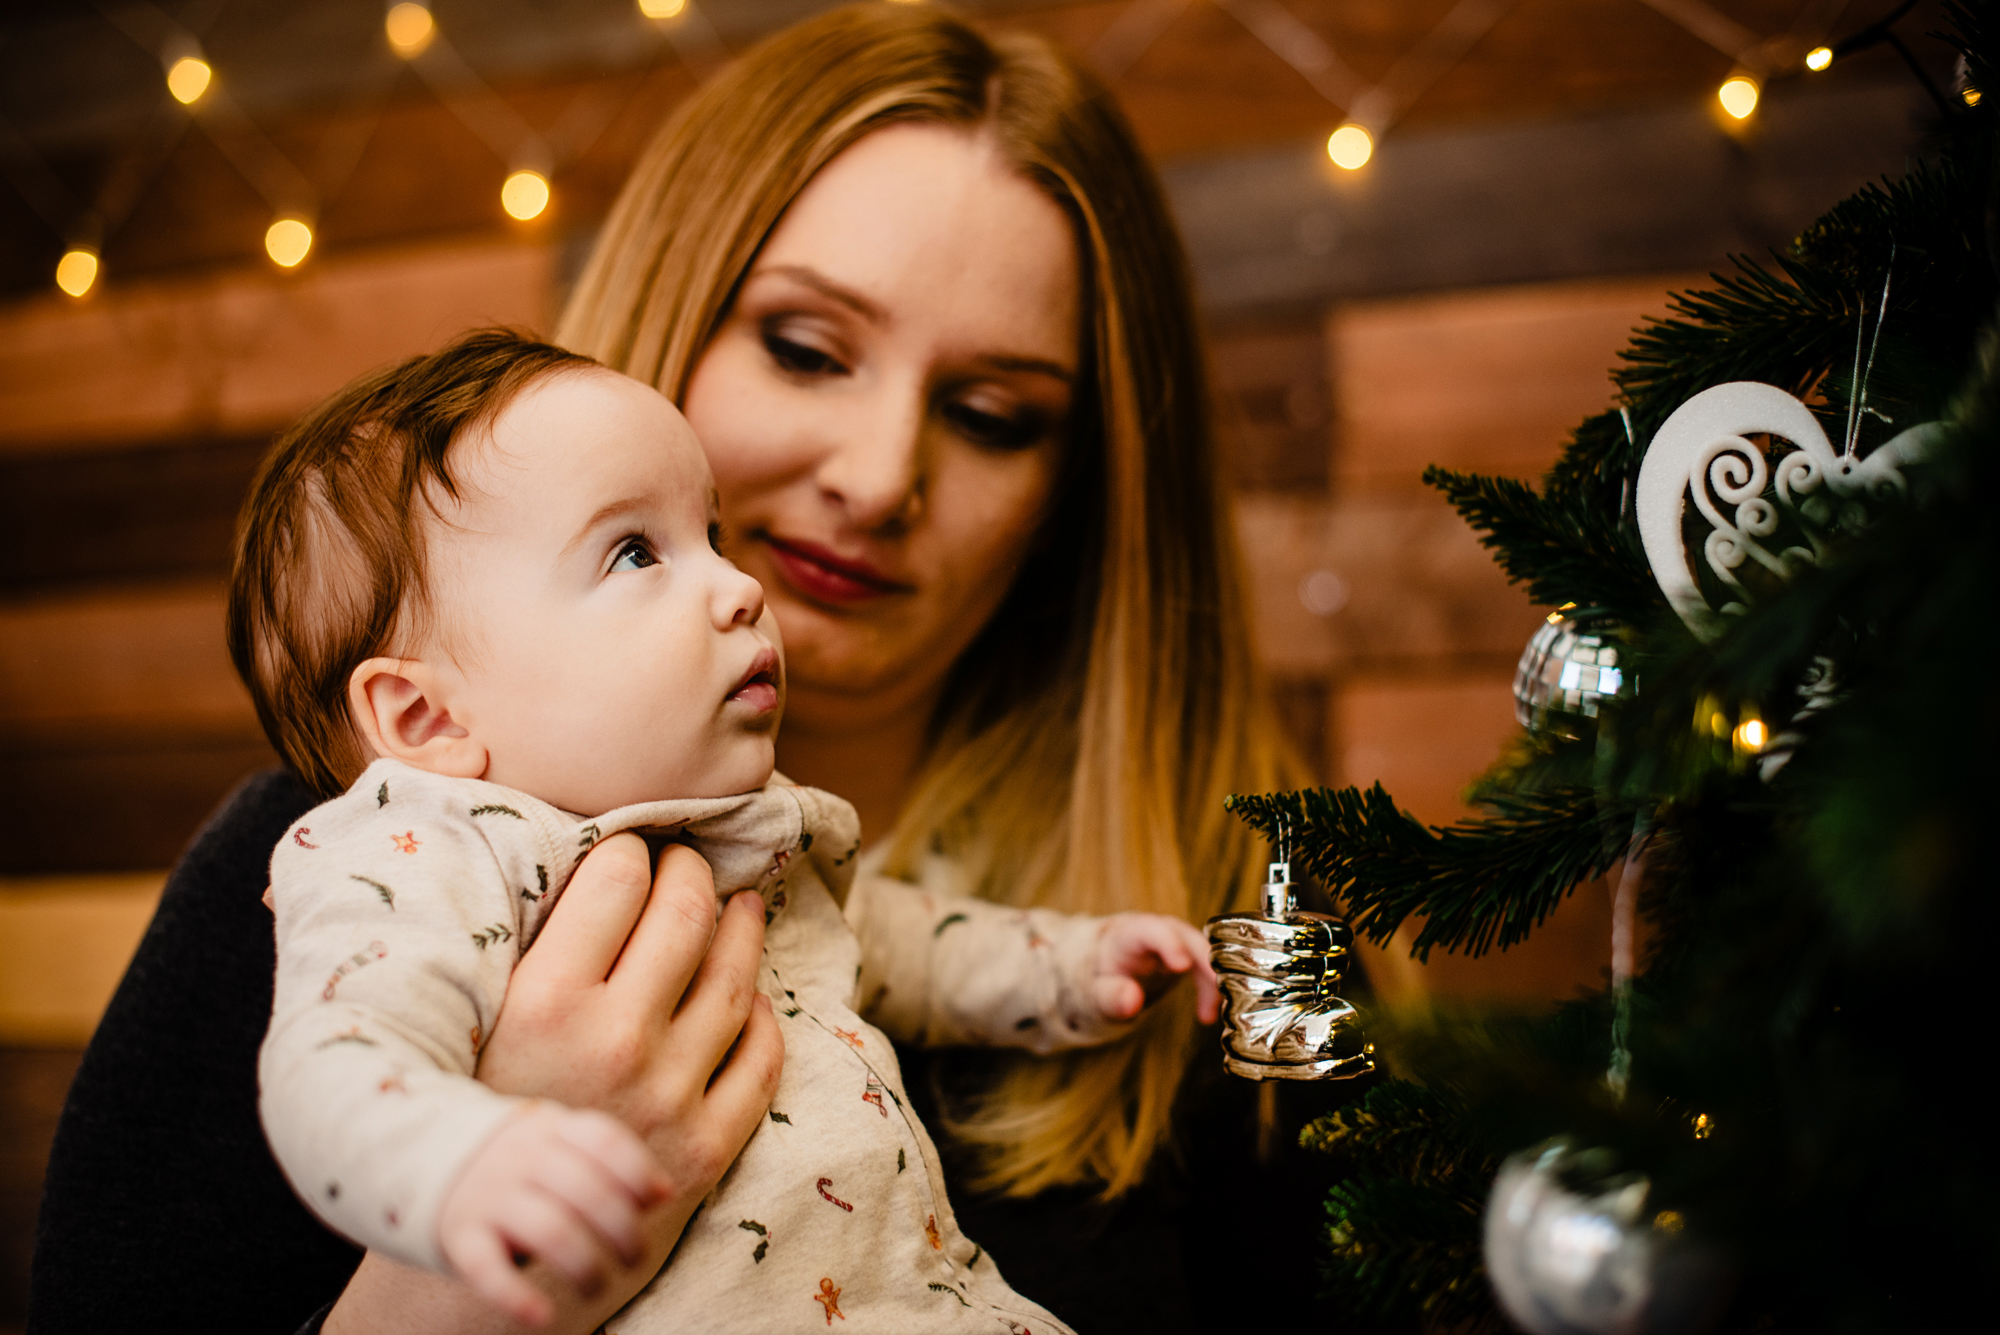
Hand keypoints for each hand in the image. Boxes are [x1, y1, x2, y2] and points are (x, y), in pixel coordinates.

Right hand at [436, 1104, 667, 1325]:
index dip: (638, 1173)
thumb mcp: (557, 1142)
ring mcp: (488, 1195)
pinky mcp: (458, 1236)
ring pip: (550, 1231)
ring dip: (586, 1267)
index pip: (605, 1141)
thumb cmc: (515, 1161)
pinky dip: (516, 1296)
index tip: (654, 1201)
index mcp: (551, 1129)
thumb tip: (663, 1193)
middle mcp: (521, 1158)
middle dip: (623, 1231)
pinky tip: (543, 1317)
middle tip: (635, 1258)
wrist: (418, 1154)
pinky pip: (487, 1269)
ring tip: (598, 1288)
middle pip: (588, 1191)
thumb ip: (608, 1161)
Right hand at [477, 836, 781, 1182]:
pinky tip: (746, 995)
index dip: (632, 849)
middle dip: (694, 873)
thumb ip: (536, 947)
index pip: (617, 879)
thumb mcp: (484, 1020)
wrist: (495, 1238)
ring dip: (742, 928)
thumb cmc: (480, 1111)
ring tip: (740, 906)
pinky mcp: (704, 1146)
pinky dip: (759, 1015)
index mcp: (544, 1002)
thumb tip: (596, 858)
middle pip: (685, 915)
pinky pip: (760, 1057)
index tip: (635, 847)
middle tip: (691, 863)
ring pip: (733, 978)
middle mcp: (612, 1042)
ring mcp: (667, 1095)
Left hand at [1092, 912, 1219, 1023]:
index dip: (1169, 943)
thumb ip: (1111, 997)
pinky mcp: (1187, 954)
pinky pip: (1205, 967)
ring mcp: (1175, 940)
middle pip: (1185, 936)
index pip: (1150, 930)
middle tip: (1216, 986)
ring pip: (1202, 951)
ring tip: (1209, 1015)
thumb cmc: (1101, 981)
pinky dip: (1210, 989)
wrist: (1106, 972)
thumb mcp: (1097, 993)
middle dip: (1203, 959)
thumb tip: (1132, 1001)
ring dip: (1211, 980)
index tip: (1181, 965)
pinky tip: (1206, 1016)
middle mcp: (1156, 931)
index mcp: (1128, 935)